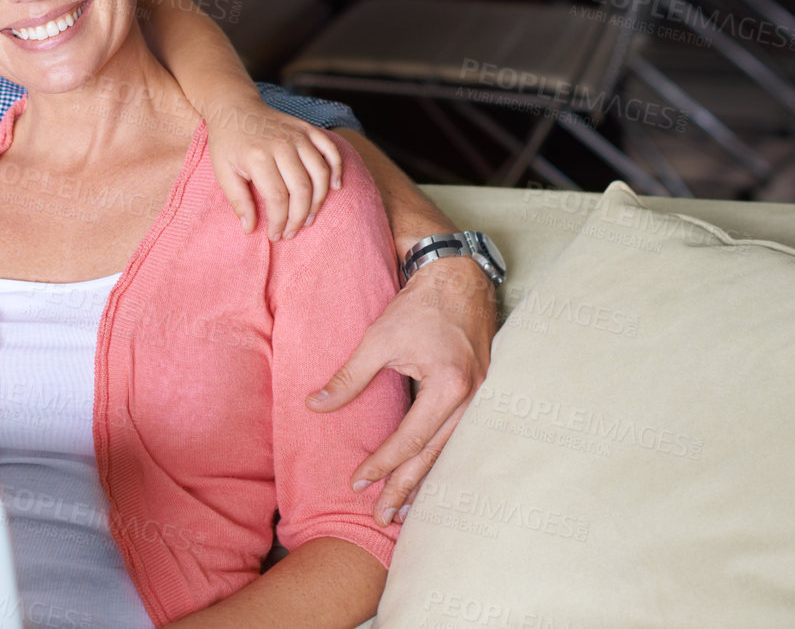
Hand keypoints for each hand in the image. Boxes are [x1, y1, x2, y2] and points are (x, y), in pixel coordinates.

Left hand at [204, 98, 343, 239]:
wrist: (235, 108)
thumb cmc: (227, 143)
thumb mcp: (223, 173)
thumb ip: (238, 202)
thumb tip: (250, 230)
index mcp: (258, 157)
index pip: (277, 198)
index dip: (279, 222)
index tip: (275, 235)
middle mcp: (282, 145)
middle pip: (302, 189)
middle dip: (299, 217)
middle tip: (292, 231)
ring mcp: (298, 135)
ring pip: (320, 173)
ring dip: (319, 200)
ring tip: (309, 217)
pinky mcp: (307, 129)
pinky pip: (330, 150)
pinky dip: (337, 169)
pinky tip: (335, 187)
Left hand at [307, 256, 495, 524]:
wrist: (458, 277)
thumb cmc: (419, 305)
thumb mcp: (378, 339)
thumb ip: (349, 377)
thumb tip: (314, 406)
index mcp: (449, 386)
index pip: (410, 438)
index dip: (382, 463)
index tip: (357, 482)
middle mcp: (471, 398)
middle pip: (433, 455)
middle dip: (405, 488)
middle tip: (381, 517)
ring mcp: (480, 398)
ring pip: (448, 450)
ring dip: (423, 480)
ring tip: (401, 508)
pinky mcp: (478, 393)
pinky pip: (457, 436)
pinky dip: (437, 457)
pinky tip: (424, 474)